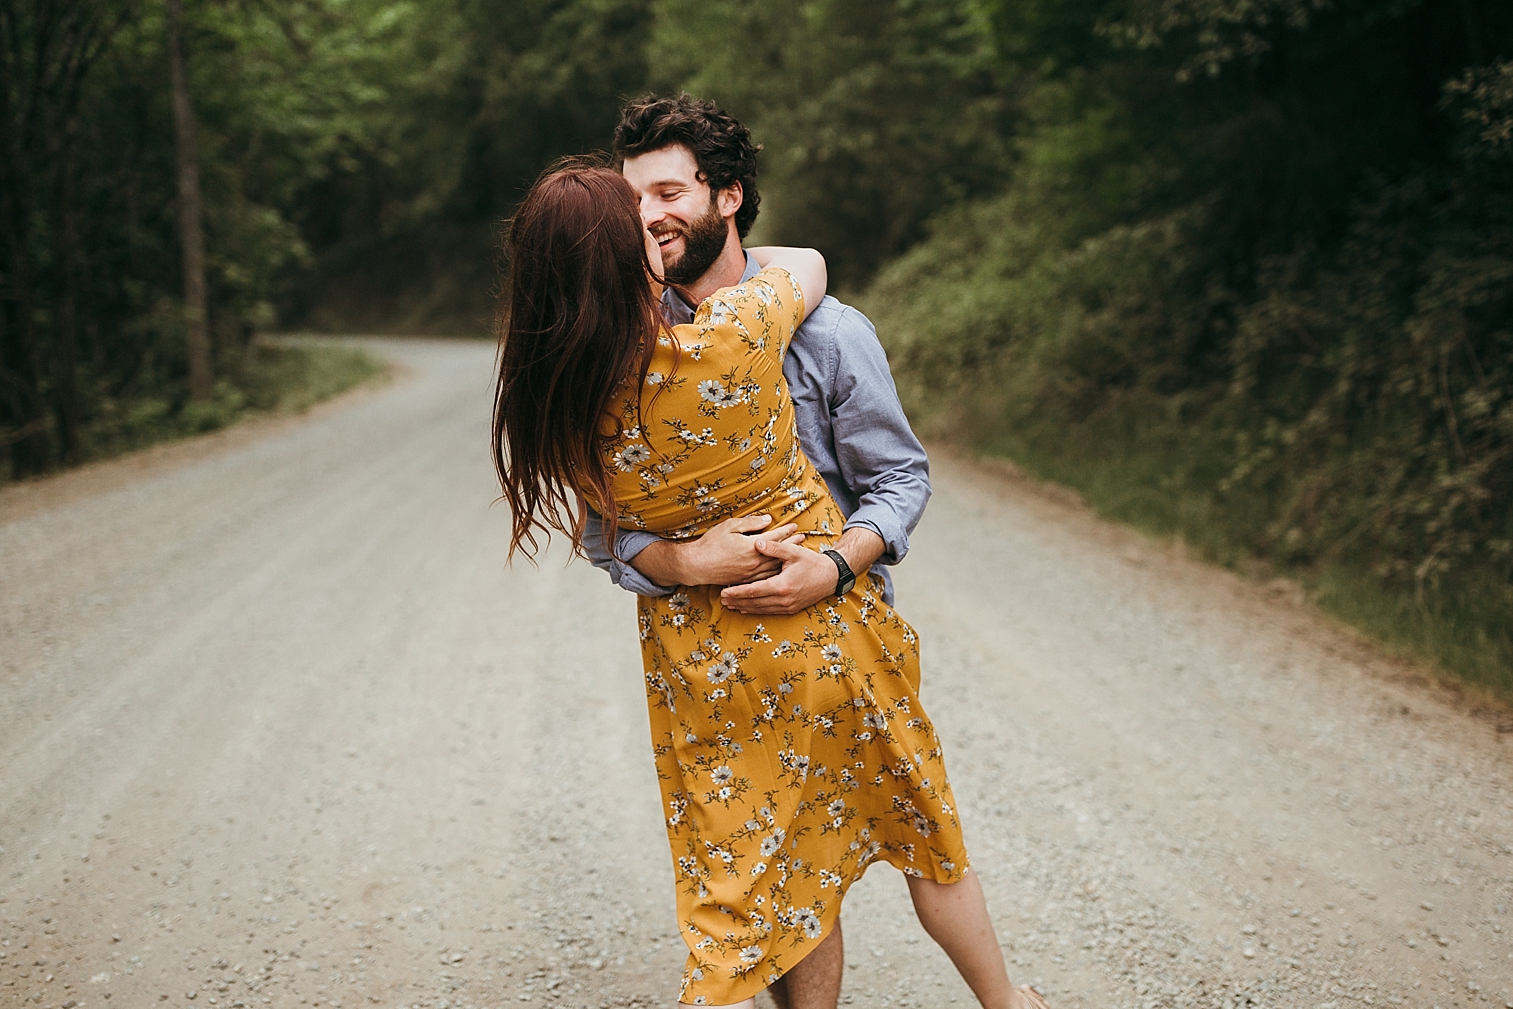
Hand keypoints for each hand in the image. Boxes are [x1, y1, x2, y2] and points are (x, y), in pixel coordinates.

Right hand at [632, 514, 804, 587]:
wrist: (697, 566)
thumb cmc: (710, 544)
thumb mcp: (729, 527)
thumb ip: (750, 523)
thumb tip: (768, 520)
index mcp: (751, 546)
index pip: (774, 537)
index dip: (786, 530)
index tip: (795, 526)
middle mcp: (754, 562)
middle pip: (778, 552)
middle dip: (791, 544)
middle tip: (802, 539)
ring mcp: (750, 573)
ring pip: (774, 566)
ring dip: (786, 558)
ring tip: (795, 553)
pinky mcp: (745, 581)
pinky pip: (766, 577)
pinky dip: (775, 571)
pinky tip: (780, 569)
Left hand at [719, 538, 838, 614]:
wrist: (830, 577)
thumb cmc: (812, 562)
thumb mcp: (794, 552)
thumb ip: (774, 548)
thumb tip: (756, 542)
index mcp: (782, 585)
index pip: (753, 591)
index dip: (737, 592)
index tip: (724, 591)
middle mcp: (783, 599)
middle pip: (754, 603)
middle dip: (736, 601)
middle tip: (721, 599)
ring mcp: (787, 606)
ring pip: (760, 609)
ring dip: (744, 607)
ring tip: (730, 605)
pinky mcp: (790, 609)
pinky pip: (768, 611)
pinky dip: (756, 610)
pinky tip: (746, 608)